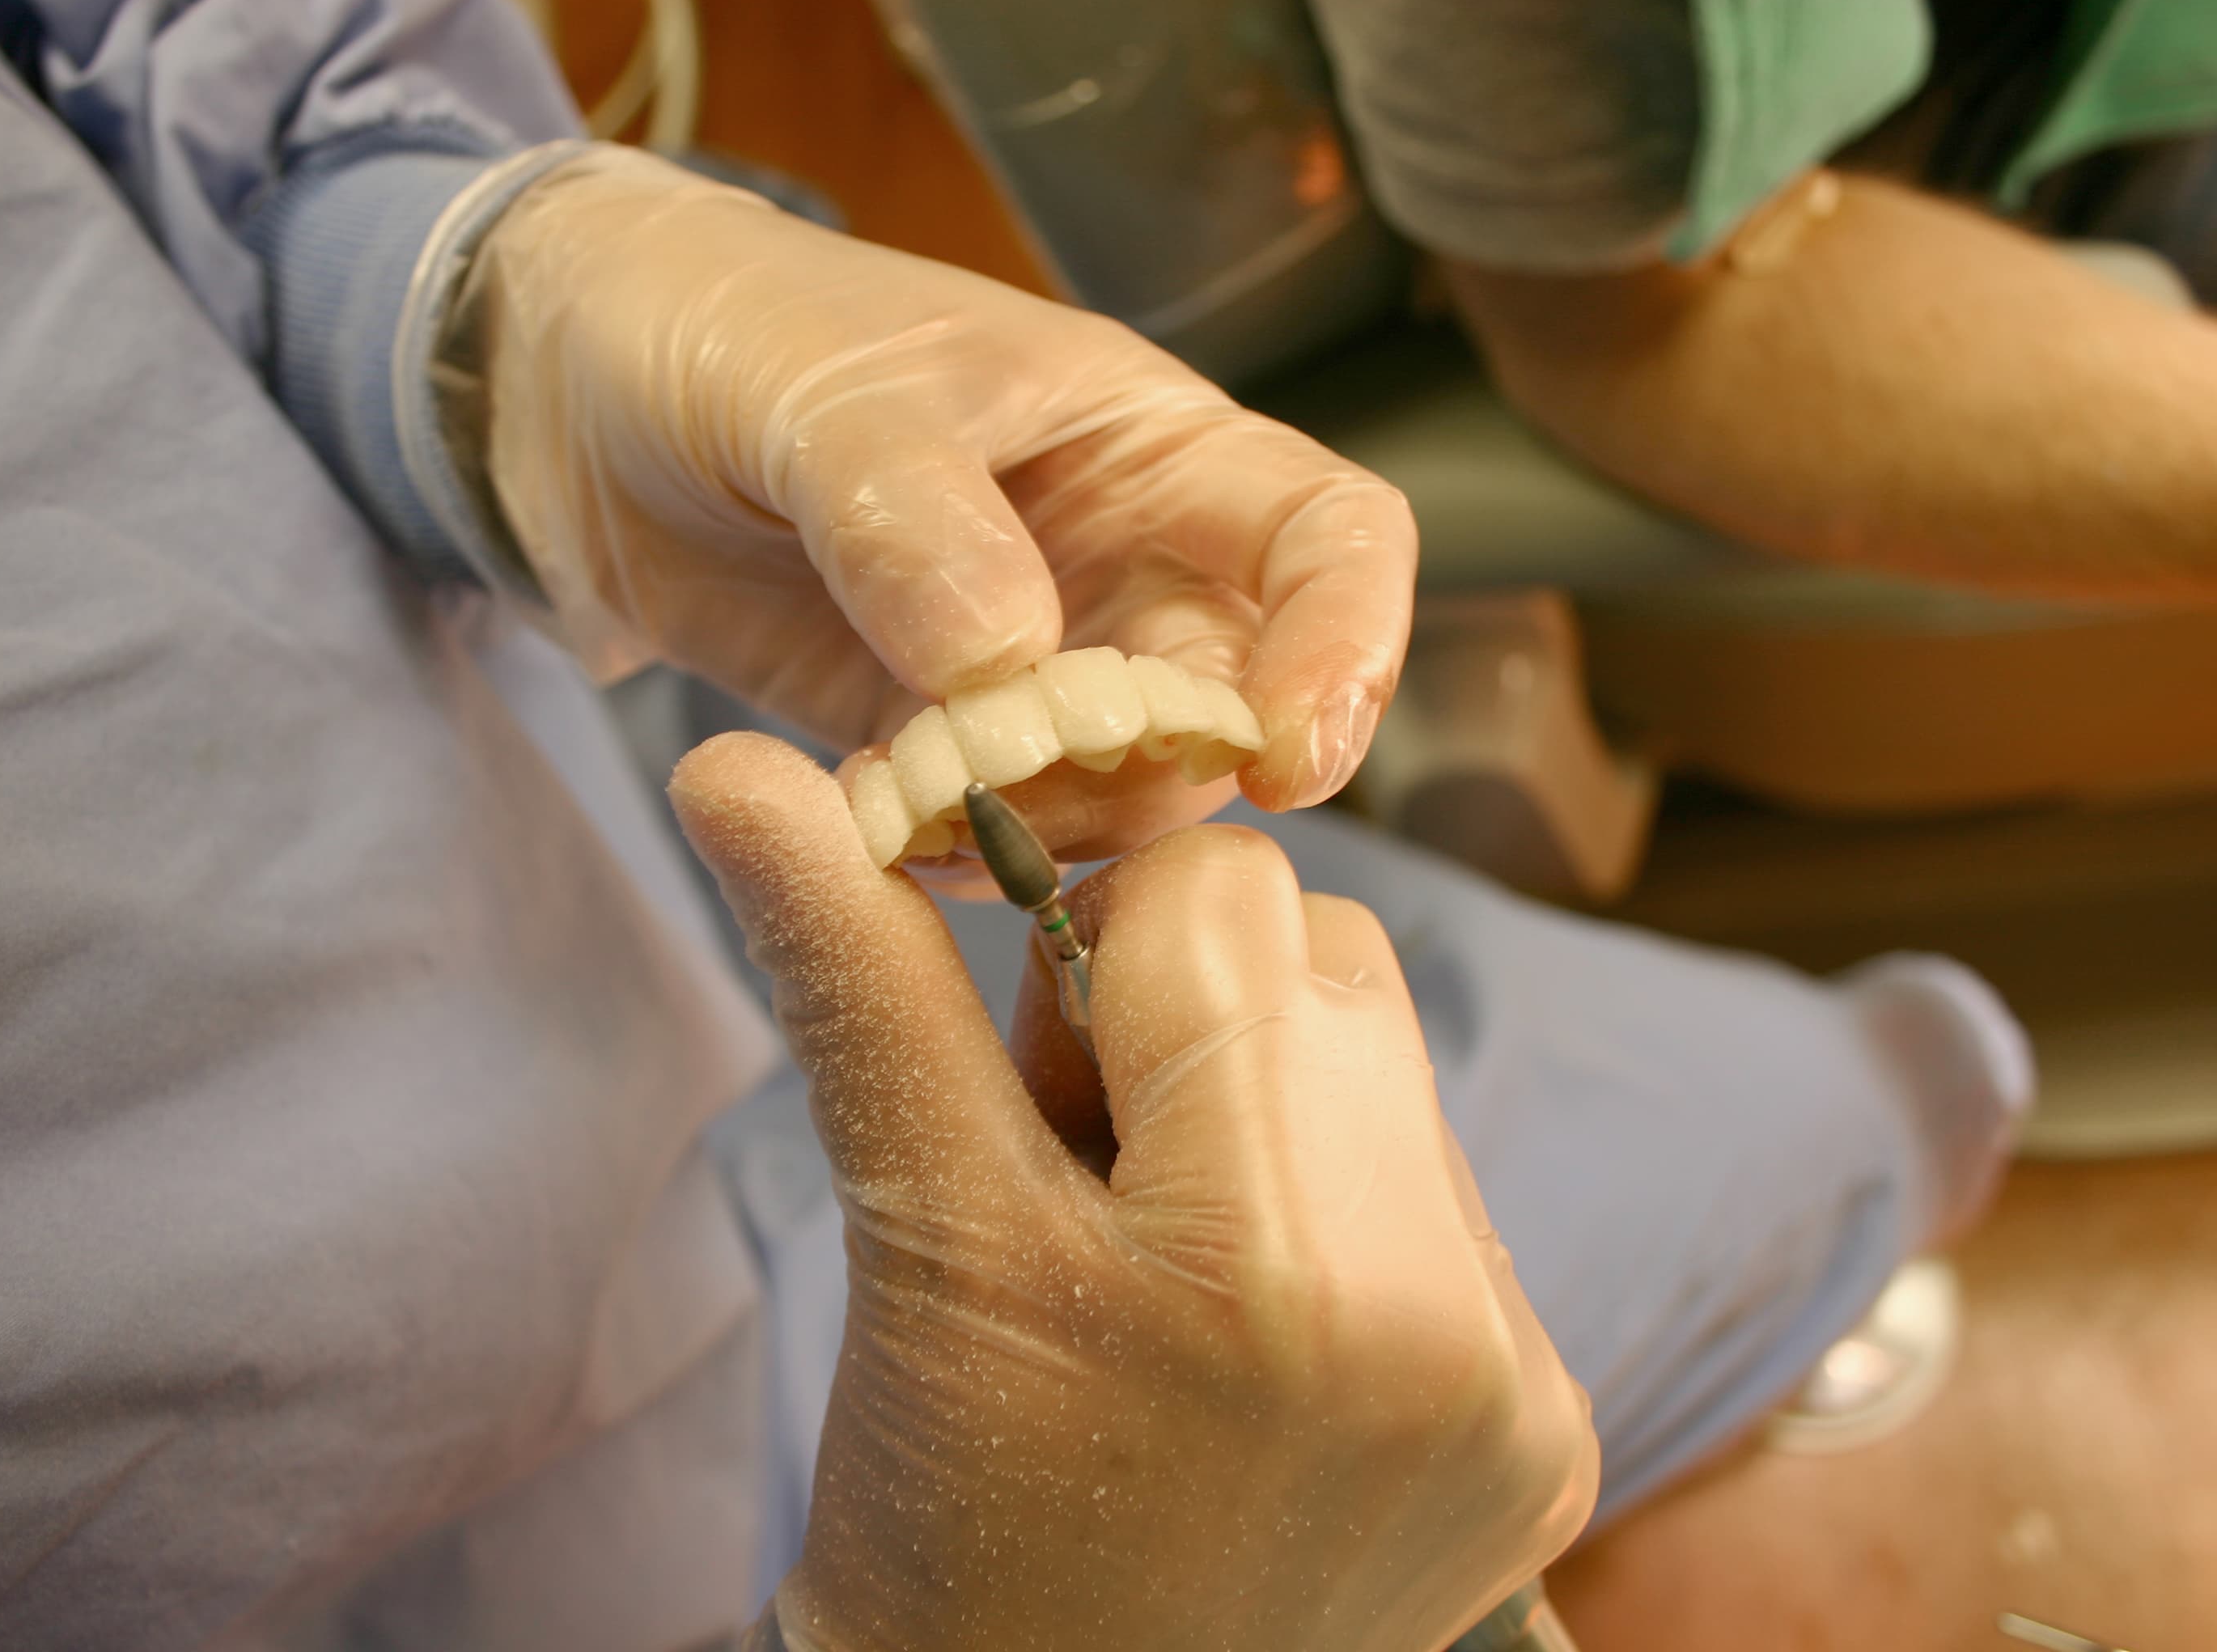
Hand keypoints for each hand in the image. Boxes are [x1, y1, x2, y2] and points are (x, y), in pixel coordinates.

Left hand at [477, 145, 1413, 846]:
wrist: (569, 397)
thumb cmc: (726, 328)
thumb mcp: (819, 388)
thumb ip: (912, 512)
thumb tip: (1009, 662)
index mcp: (1148, 443)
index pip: (1329, 538)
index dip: (1347, 645)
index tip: (1289, 757)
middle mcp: (1116, 563)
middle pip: (1232, 701)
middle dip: (1166, 772)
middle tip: (1039, 795)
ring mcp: (1026, 665)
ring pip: (1117, 789)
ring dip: (1049, 828)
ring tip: (922, 804)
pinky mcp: (927, 741)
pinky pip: (988, 827)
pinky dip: (951, 851)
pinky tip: (875, 828)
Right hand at [670, 733, 1595, 1651]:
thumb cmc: (949, 1522)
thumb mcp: (913, 1238)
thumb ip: (855, 978)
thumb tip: (736, 767)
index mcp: (1280, 1263)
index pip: (1228, 889)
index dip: (1095, 942)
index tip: (1025, 1069)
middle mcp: (1450, 1320)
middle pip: (1333, 956)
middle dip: (1186, 1019)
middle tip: (1087, 1177)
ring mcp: (1521, 1384)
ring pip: (1393, 1063)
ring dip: (1267, 1108)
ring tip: (1167, 1262)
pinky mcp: (1552, 1432)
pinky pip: (1447, 1197)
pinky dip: (1343, 1214)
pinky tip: (1255, 1330)